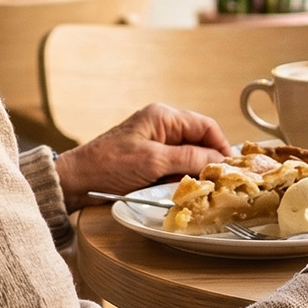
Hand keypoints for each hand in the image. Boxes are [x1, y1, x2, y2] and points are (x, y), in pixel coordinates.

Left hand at [55, 103, 229, 210]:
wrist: (78, 181)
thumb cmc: (109, 165)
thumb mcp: (154, 161)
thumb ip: (189, 158)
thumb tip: (218, 161)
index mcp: (163, 116)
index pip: (206, 126)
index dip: (221, 146)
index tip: (229, 168)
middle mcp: (161, 126)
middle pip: (199, 142)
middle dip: (206, 163)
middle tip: (213, 183)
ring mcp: (155, 143)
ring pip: (188, 158)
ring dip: (191, 174)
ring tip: (190, 189)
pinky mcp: (148, 160)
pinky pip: (174, 168)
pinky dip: (177, 179)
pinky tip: (174, 190)